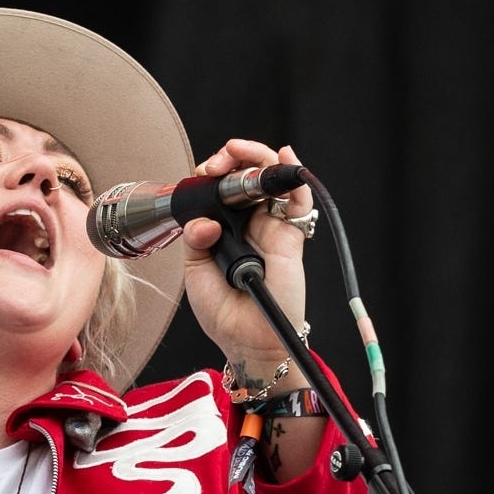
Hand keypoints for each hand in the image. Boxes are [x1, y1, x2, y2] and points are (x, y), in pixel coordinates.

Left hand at [179, 139, 312, 386]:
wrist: (247, 341)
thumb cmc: (223, 311)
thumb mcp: (195, 271)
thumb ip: (195, 241)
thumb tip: (204, 220)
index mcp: (226, 227)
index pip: (223, 187)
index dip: (214, 174)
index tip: (202, 173)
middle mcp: (250, 222)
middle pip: (248, 176)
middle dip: (233, 159)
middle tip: (217, 162)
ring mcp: (272, 227)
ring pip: (272, 179)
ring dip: (257, 158)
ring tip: (239, 152)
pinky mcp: (291, 237)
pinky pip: (298, 201)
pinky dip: (294, 175)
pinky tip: (287, 157)